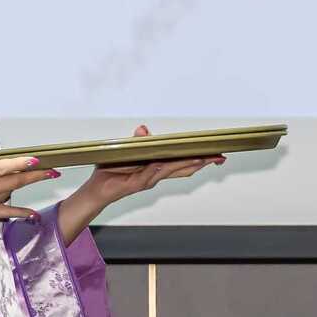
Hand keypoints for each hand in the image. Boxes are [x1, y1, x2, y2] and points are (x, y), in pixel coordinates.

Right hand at [0, 115, 57, 249]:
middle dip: (35, 176)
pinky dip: (20, 213)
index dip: (22, 164)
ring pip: (12, 194)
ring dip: (26, 187)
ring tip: (43, 179)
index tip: (37, 160)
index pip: (6, 167)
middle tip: (53, 171)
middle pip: (16, 182)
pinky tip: (33, 214)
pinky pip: (6, 214)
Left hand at [77, 125, 222, 211]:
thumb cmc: (112, 171)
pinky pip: (149, 174)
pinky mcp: (137, 183)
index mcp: (157, 166)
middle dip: (202, 162)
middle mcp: (156, 174)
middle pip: (184, 167)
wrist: (97, 188)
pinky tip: (163, 163)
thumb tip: (144, 129)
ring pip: (171, 170)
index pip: (182, 162)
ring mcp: (148, 180)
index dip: (200, 158)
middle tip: (218, 157)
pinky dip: (157, 169)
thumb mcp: (127, 151)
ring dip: (185, 164)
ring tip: (201, 158)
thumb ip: (138, 141)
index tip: (216, 154)